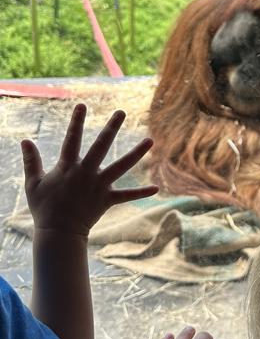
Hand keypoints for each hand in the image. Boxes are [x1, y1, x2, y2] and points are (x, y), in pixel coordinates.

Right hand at [21, 104, 158, 236]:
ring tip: (150, 140)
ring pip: (121, 166)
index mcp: (68, 167)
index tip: (82, 105)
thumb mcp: (33, 183)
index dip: (76, 122)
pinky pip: (127, 195)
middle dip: (111, 128)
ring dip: (136, 153)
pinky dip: (141, 193)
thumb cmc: (44, 207)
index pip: (72, 139)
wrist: (58, 233)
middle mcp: (86, 173)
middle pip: (101, 146)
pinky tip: (156, 188)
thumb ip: (31, 161)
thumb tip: (24, 140)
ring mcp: (99, 186)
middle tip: (121, 112)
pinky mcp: (107, 200)